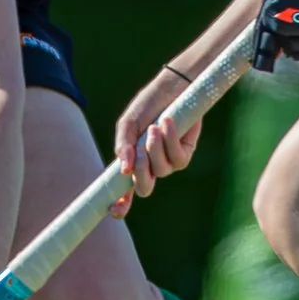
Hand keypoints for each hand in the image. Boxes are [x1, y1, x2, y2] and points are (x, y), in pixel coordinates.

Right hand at [109, 67, 204, 216]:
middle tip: (139, 151)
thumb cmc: (147, 107)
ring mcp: (168, 162)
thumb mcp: (128, 124)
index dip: (120, 204)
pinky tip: (167, 123)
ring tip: (155, 127)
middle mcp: (150, 166)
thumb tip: (123, 170)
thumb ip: (123, 146)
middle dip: (141, 172)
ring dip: (156, 149)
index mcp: (132, 162)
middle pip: (145, 188)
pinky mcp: (185, 154)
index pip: (124, 190)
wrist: (171, 89)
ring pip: (161, 171)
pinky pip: (177, 159)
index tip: (113, 210)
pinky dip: (170, 140)